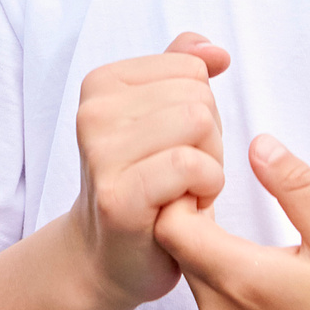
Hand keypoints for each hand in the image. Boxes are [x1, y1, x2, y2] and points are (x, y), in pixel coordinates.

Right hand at [72, 33, 230, 309]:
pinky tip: (185, 207)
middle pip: (199, 97)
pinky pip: (189, 165)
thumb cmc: (148, 184)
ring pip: (198, 124)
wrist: (108, 257)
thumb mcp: (163, 119)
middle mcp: (93, 112)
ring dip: (209, 165)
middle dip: (209, 139)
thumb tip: (215, 51)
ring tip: (182, 190)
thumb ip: (184, 70)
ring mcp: (100, 154)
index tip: (175, 145)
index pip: (192, 68)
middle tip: (180, 176)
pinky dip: (205, 188)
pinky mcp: (117, 196)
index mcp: (103, 83)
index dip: (201, 110)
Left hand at [154, 134, 309, 309]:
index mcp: (239, 280)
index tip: (216, 179)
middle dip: (189, 214)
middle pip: (174, 249)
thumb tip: (259, 145)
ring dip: (204, 246)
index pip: (169, 224)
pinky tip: (256, 265)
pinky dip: (218, 275)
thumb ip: (296, 185)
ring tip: (239, 224)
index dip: (184, 193)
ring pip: (190, 275)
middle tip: (221, 190)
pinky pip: (208, 302)